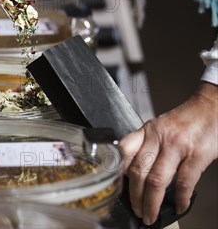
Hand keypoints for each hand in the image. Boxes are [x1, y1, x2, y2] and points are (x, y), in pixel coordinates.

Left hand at [120, 82, 217, 224]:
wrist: (210, 107)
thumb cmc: (185, 120)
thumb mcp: (158, 127)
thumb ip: (145, 144)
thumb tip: (132, 169)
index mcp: (146, 131)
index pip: (123, 151)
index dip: (116, 171)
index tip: (114, 187)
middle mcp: (158, 138)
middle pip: (138, 171)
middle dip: (134, 196)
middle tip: (136, 210)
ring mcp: (177, 147)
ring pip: (157, 180)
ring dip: (151, 202)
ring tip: (150, 215)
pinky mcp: (197, 155)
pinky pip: (184, 181)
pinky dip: (180, 198)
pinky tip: (178, 206)